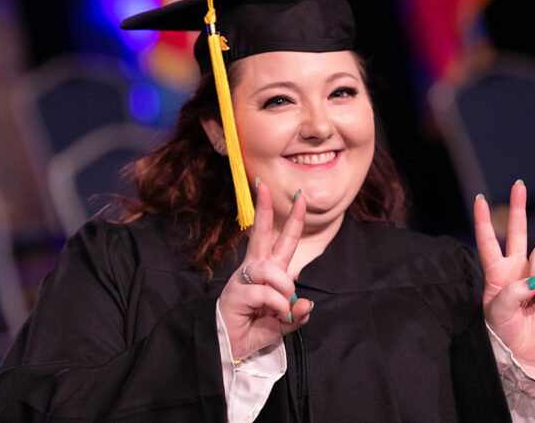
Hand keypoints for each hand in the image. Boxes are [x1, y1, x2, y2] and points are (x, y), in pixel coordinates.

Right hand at [218, 181, 312, 359]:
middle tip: (264, 185)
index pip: (282, 241)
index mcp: (269, 272)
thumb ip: (296, 315)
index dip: (293, 220)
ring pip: (270, 269)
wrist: (229, 348)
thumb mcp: (282, 323)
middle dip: (264, 210)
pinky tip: (274, 314)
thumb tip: (306, 305)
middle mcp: (255, 270)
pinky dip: (276, 304)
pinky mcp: (236, 293)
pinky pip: (265, 292)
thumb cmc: (253, 330)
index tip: (300, 197)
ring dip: (284, 289)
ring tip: (283, 308)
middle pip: (262, 235)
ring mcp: (243, 280)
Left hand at [474, 181, 534, 383]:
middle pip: (519, 232)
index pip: (488, 241)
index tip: (478, 198)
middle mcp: (517, 269)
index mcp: (496, 272)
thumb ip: (511, 292)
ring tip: (534, 292)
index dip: (483, 221)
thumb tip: (532, 280)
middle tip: (518, 185)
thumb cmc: (504, 333)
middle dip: (518, 207)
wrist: (525, 353)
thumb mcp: (497, 313)